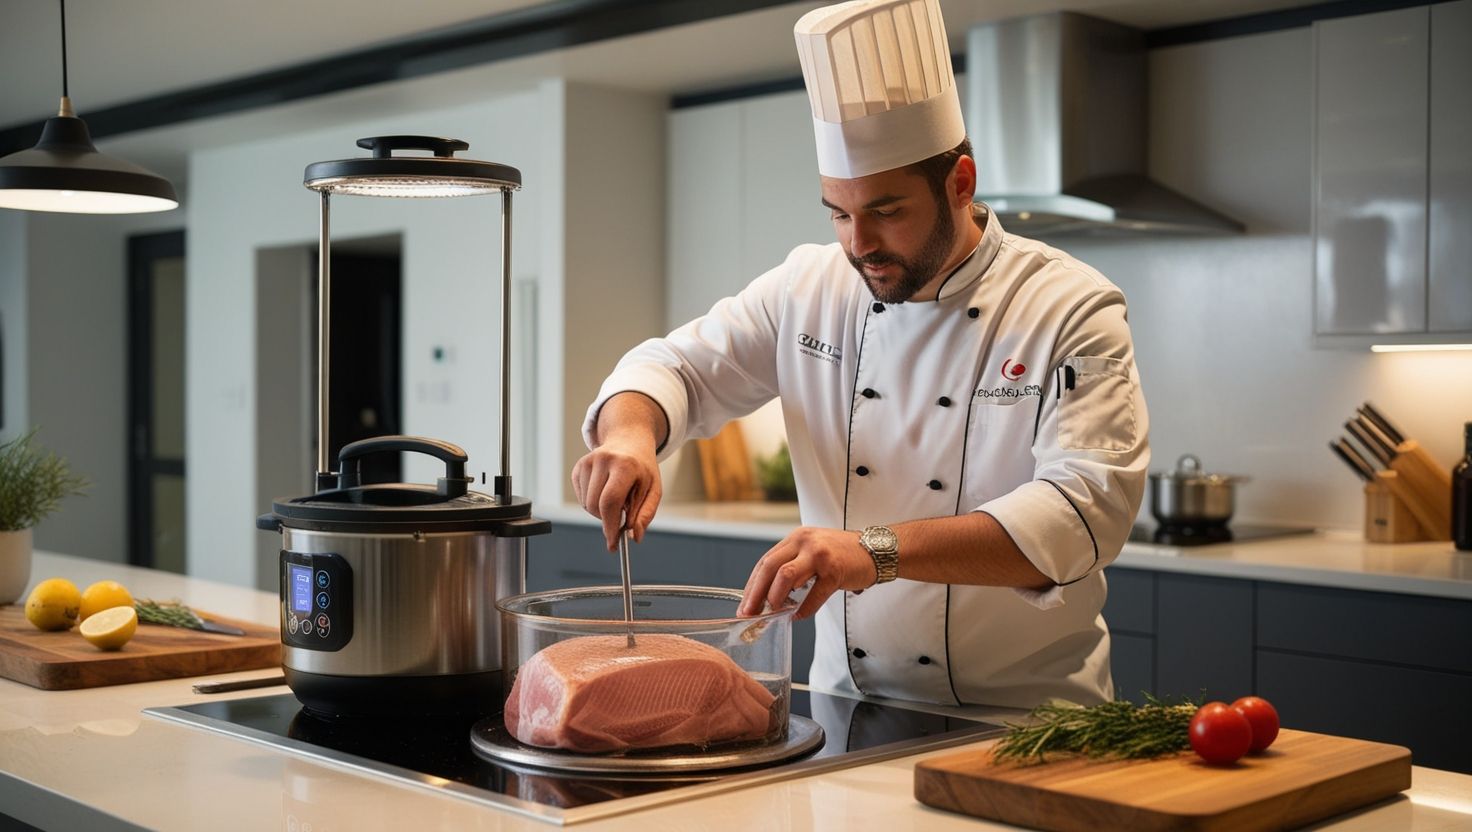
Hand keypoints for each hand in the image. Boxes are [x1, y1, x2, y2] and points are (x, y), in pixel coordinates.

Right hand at [571, 436, 661, 550]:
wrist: (629, 442)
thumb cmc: (642, 469)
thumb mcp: (653, 490)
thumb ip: (645, 514)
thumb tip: (634, 537)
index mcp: (625, 465)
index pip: (610, 501)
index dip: (610, 525)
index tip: (613, 543)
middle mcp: (603, 460)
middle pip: (596, 505)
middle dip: (607, 520)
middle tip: (620, 521)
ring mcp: (588, 461)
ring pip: (587, 504)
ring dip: (601, 512)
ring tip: (617, 499)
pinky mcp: (579, 467)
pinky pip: (581, 498)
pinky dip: (593, 502)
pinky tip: (605, 491)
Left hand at [739, 527, 878, 619]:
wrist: (876, 550)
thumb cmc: (843, 554)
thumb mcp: (812, 551)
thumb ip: (792, 566)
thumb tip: (770, 596)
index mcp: (796, 539)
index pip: (766, 562)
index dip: (752, 585)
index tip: (744, 604)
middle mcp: (805, 542)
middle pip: (770, 568)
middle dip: (755, 593)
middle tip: (748, 613)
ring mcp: (819, 555)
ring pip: (785, 576)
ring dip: (775, 598)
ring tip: (772, 613)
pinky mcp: (835, 570)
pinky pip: (814, 594)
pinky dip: (804, 609)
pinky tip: (798, 616)